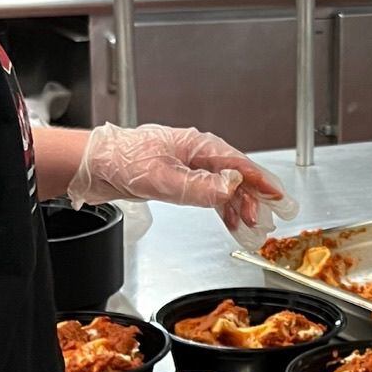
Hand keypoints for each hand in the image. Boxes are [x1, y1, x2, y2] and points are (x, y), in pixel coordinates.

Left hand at [66, 123, 284, 228]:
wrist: (93, 165)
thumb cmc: (121, 160)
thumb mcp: (162, 178)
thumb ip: (199, 187)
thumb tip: (229, 191)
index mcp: (197, 145)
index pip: (238, 164)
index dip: (260, 181)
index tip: (278, 195)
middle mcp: (195, 153)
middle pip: (234, 176)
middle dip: (252, 198)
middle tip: (265, 219)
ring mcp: (187, 165)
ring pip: (223, 186)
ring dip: (237, 206)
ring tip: (249, 226)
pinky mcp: (178, 178)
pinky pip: (208, 193)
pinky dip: (221, 207)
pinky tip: (228, 221)